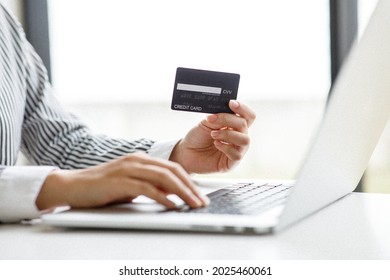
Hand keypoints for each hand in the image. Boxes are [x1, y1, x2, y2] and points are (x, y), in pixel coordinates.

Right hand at [36, 153, 208, 210]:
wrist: (73, 185)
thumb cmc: (102, 187)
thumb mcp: (131, 185)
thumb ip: (150, 186)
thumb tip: (173, 193)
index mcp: (141, 159)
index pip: (172, 167)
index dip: (189, 180)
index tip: (200, 194)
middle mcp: (137, 160)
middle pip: (172, 171)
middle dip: (190, 187)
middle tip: (202, 201)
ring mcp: (128, 169)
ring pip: (162, 177)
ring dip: (182, 192)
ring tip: (193, 204)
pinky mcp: (119, 181)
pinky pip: (146, 188)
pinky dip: (161, 197)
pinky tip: (171, 205)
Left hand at [170, 100, 255, 172]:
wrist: (186, 152)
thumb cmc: (197, 137)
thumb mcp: (207, 123)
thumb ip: (219, 117)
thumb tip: (228, 110)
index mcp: (235, 126)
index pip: (248, 116)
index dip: (242, 108)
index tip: (231, 103)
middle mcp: (239, 137)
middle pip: (245, 125)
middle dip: (228, 120)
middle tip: (212, 120)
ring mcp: (237, 150)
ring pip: (245, 140)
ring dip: (228, 134)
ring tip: (213, 134)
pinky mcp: (232, 163)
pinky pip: (237, 155)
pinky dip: (225, 147)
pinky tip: (216, 144)